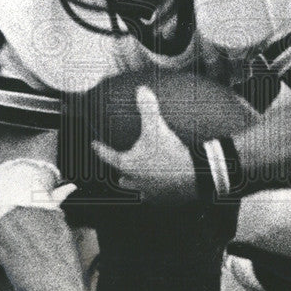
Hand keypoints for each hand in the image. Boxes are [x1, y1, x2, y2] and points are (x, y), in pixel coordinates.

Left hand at [91, 87, 198, 204]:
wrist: (195, 177)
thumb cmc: (172, 155)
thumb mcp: (158, 128)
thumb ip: (148, 109)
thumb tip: (141, 90)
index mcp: (130, 165)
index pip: (108, 156)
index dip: (100, 149)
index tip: (94, 144)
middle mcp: (137, 182)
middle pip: (123, 179)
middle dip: (121, 173)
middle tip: (123, 165)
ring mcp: (152, 193)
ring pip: (139, 191)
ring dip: (138, 184)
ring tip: (142, 178)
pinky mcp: (166, 200)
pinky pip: (158, 197)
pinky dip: (159, 192)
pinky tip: (165, 187)